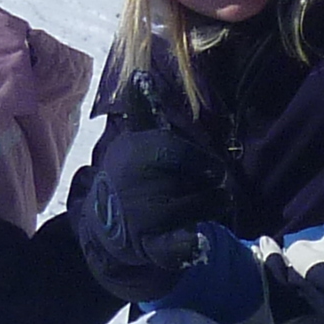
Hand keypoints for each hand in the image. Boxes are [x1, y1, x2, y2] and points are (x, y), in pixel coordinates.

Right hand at [73, 123, 244, 305]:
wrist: (107, 223)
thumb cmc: (132, 174)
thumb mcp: (135, 142)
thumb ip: (143, 111)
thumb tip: (139, 75)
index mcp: (135, 154)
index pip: (174, 152)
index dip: (201, 161)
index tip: (214, 169)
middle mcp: (136, 184)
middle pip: (191, 181)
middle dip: (208, 183)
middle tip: (213, 185)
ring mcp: (142, 216)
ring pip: (193, 208)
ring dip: (211, 206)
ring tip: (216, 202)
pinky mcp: (148, 246)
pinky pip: (173, 248)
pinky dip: (188, 246)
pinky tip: (200, 240)